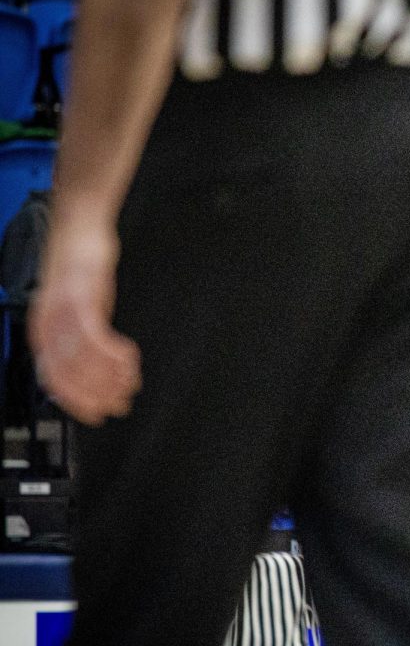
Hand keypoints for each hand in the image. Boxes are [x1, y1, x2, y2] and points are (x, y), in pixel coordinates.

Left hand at [29, 222, 141, 425]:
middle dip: (98, 394)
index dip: (77, 402)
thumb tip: (93, 367)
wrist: (79, 231)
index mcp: (42, 331)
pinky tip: (130, 358)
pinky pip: (97, 338)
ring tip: (131, 383)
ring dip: (112, 376)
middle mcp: (48, 326)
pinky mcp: (81, 301)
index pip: (54, 379)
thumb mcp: (76, 308)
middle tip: (121, 404)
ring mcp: (63, 313)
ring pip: (85, 360)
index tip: (97, 414)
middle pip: (71, 374)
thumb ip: (79, 336)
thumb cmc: (80, 268)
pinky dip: (115, 353)